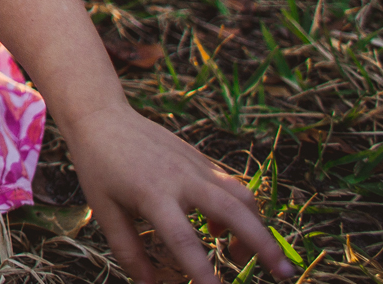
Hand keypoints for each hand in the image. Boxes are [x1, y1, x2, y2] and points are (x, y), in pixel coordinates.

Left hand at [63, 103, 292, 283]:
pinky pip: (231, 187)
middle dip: (262, 244)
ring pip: (242, 196)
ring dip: (257, 227)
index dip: (203, 271)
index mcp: (154, 194)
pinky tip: (219, 229)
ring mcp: (196, 167)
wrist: (103, 115)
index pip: (184, 240)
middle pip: (234, 212)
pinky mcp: (202, 160)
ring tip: (247, 258)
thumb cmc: (99, 166)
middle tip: (284, 272)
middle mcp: (182, 179)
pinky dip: (239, 211)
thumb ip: (128, 249)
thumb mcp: (104, 209)